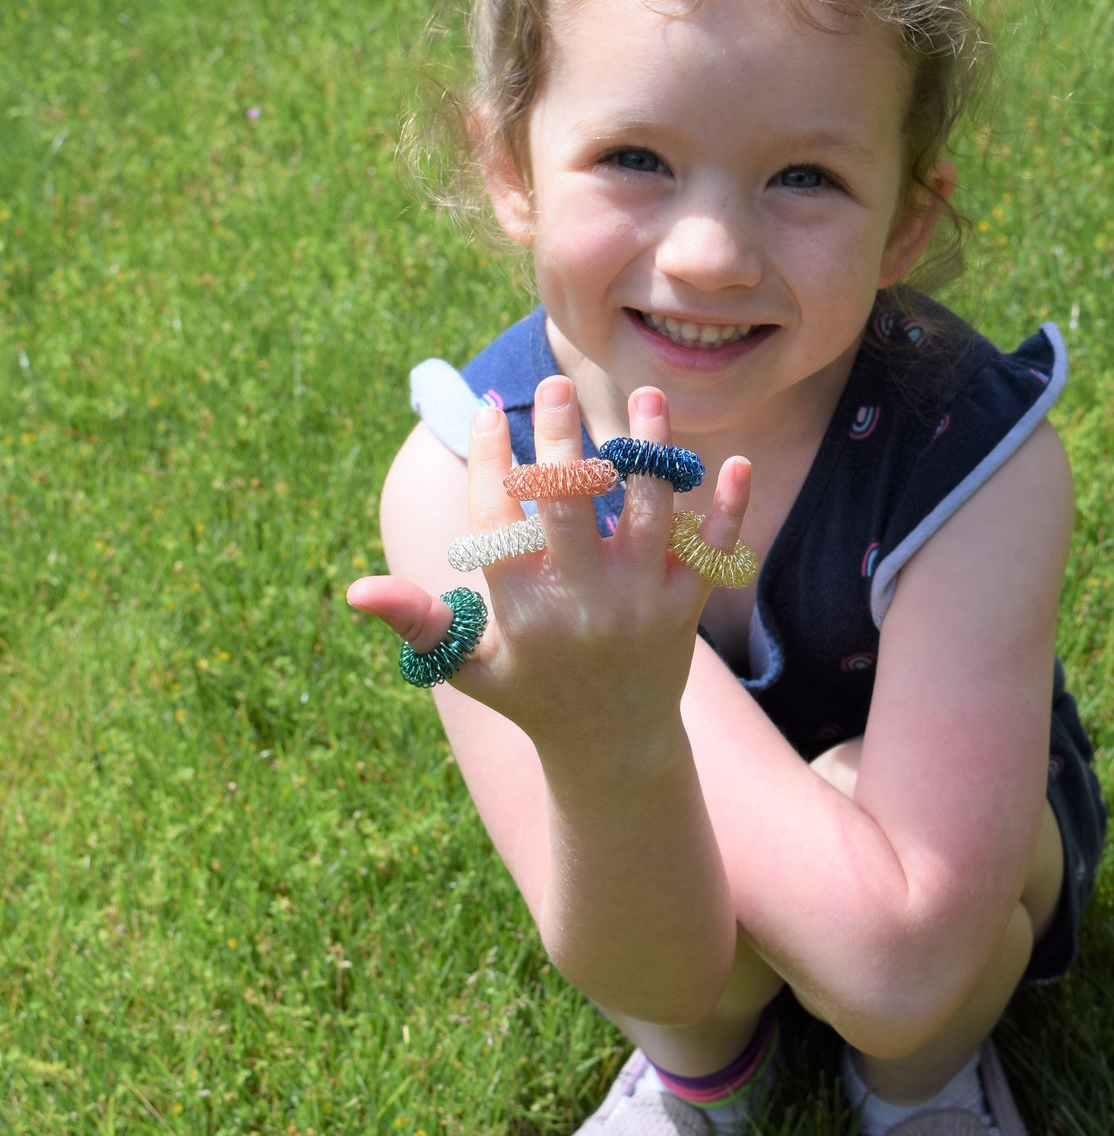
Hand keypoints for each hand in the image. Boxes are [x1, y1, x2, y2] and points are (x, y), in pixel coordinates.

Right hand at [347, 377, 750, 760]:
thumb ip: (418, 622)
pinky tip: (737, 463)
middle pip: (574, 506)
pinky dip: (729, 510)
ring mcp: (641, 604)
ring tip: (646, 397)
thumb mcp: (469, 665)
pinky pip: (712, 553)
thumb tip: (354, 590)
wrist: (612, 749)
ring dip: (652, 452)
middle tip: (556, 385)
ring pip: (650, 514)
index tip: (490, 413)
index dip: (492, 462)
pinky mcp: (686, 609)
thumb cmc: (530, 694)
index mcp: (524, 610)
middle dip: (563, 441)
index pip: (501, 521)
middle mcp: (583, 602)